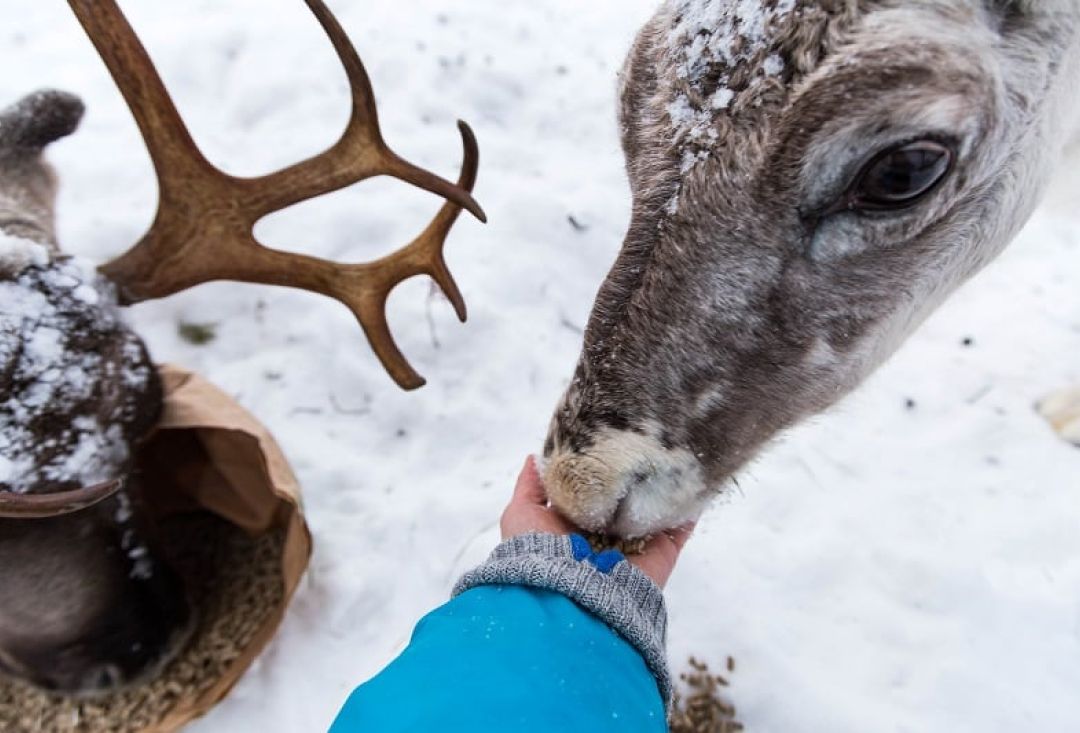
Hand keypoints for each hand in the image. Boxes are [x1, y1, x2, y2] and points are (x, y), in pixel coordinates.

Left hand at [500, 456, 694, 587]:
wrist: (567, 597)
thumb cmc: (537, 553)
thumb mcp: (521, 514)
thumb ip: (530, 486)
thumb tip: (535, 458)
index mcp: (574, 526)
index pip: (591, 491)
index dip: (598, 468)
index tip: (606, 440)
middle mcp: (606, 536)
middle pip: (625, 499)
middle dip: (633, 474)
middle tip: (643, 439)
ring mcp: (635, 546)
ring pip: (653, 509)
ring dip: (663, 485)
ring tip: (673, 451)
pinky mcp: (660, 556)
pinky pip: (679, 529)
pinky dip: (688, 508)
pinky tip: (693, 480)